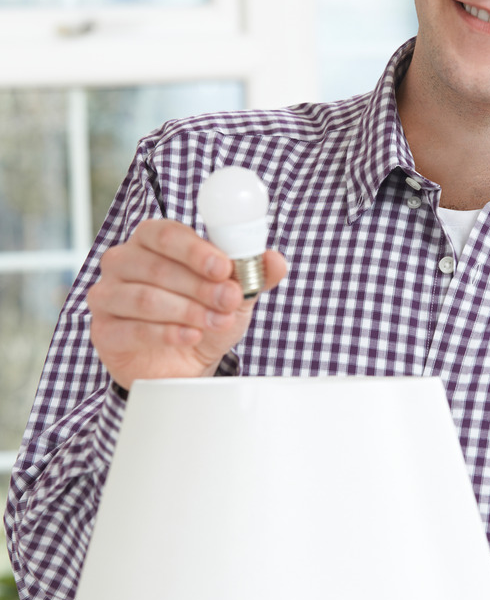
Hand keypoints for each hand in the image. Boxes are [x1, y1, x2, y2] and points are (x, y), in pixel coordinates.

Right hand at [87, 218, 287, 388]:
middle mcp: (122, 262)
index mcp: (151, 240)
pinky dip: (167, 333)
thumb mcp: (235, 294)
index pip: (166, 234)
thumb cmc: (203, 315)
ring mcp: (107, 296)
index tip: (224, 267)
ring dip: (188, 310)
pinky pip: (132, 329)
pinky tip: (191, 336)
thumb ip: (253, 274)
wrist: (183, 365)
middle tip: (230, 299)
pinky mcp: (104, 331)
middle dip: (199, 285)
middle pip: (156, 267)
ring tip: (218, 321)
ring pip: (144, 298)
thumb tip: (276, 260)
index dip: (196, 250)